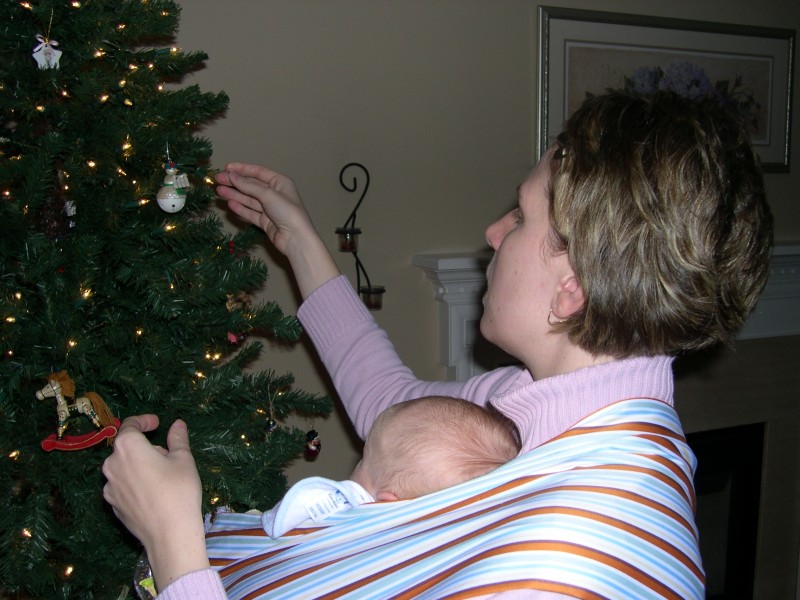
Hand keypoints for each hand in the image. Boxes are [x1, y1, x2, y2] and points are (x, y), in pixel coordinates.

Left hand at [102, 416, 208, 589]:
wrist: (169, 534)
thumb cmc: (178, 490)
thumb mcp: (183, 460)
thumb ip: (177, 439)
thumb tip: (177, 424)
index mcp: (128, 447)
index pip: (130, 425)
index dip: (144, 420)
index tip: (157, 423)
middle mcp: (112, 464)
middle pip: (126, 447)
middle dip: (145, 446)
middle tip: (167, 455)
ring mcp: (109, 487)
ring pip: (123, 467)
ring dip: (139, 464)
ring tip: (162, 475)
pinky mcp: (112, 505)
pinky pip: (122, 485)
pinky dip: (134, 482)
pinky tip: (152, 493)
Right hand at [216, 163, 339, 297]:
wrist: (295, 239)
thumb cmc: (287, 212)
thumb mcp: (267, 195)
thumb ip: (248, 186)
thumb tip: (232, 175)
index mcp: (280, 182)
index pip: (258, 172)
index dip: (242, 169)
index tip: (226, 167)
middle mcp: (275, 194)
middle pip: (251, 186)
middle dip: (235, 182)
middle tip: (218, 180)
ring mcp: (270, 209)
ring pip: (249, 200)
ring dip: (234, 195)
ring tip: (219, 191)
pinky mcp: (265, 222)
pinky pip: (250, 213)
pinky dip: (240, 208)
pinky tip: (230, 204)